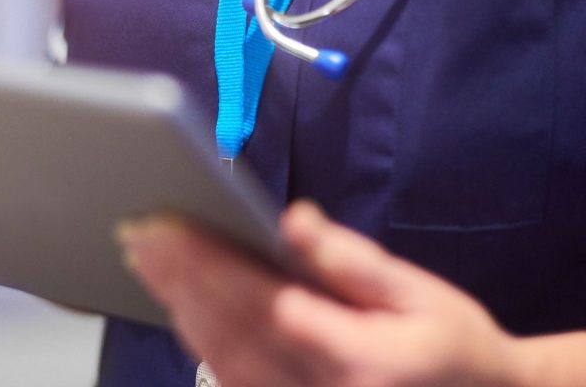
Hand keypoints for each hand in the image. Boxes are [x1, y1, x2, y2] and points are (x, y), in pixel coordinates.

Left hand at [116, 201, 526, 386]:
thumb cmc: (452, 346)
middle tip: (139, 232)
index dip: (208, 261)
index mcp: (353, 357)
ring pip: (219, 357)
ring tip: (146, 258)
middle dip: (177, 276)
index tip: (168, 224)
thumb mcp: (418, 294)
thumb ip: (351, 261)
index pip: (261, 300)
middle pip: (227, 328)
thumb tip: (293, 220)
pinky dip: (198, 337)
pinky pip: (231, 376)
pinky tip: (177, 303)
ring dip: (177, 305)